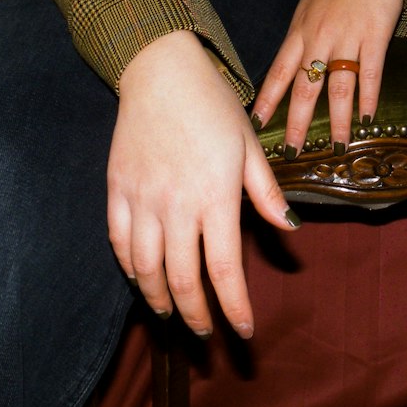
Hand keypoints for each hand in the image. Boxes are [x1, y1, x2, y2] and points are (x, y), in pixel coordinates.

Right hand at [108, 30, 299, 338]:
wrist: (162, 71)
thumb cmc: (213, 104)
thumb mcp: (249, 144)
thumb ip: (265, 191)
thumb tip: (290, 228)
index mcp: (215, 195)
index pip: (224, 268)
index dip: (234, 306)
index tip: (242, 331)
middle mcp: (176, 204)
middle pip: (182, 279)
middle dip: (196, 316)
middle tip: (206, 334)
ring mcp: (142, 198)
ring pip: (145, 268)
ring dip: (160, 299)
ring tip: (173, 313)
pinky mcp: (117, 189)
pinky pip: (118, 242)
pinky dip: (130, 268)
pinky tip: (141, 277)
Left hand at [251, 0, 406, 154]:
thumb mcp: (311, 1)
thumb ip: (304, 31)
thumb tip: (295, 59)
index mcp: (300, 30)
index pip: (278, 72)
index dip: (267, 100)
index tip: (255, 124)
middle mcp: (320, 37)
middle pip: (305, 88)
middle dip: (298, 124)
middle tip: (293, 152)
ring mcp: (348, 38)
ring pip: (339, 88)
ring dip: (339, 121)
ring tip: (339, 147)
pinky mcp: (375, 36)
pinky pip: (370, 74)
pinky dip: (369, 99)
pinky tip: (368, 119)